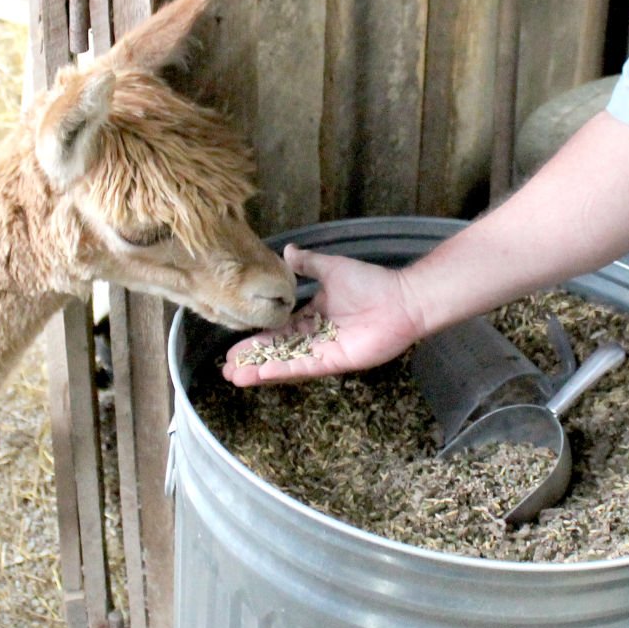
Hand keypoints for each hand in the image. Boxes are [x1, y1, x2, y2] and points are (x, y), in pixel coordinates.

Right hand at [220, 244, 425, 385]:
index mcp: (313, 317)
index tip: (232, 349)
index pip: (278, 332)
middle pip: (278, 351)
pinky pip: (305, 366)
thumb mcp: (331, 268)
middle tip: (226, 369)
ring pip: (286, 362)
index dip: (256, 340)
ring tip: (235, 376)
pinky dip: (284, 370)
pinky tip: (263, 373)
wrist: (402, 299)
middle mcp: (316, 337)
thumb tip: (286, 251)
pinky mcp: (336, 361)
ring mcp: (325, 351)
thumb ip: (308, 264)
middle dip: (252, 360)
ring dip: (261, 370)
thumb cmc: (371, 283)